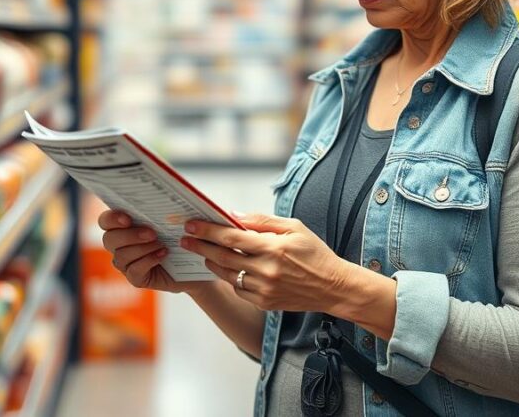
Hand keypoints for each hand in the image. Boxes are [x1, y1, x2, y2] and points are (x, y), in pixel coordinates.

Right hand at [98, 210, 211, 294]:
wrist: (193, 262)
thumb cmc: (179, 234)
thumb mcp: (171, 218)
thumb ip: (161, 207)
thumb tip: (162, 193)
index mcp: (122, 226)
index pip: (105, 221)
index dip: (112, 219)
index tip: (127, 218)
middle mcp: (119, 245)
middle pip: (109, 239)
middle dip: (130, 235)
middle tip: (152, 233)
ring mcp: (125, 263)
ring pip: (121, 256)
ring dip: (142, 249)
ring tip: (162, 244)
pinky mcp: (135, 278)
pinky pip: (133, 271)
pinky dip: (148, 261)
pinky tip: (163, 254)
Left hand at [180, 213, 357, 312]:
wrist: (333, 287)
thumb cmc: (315, 253)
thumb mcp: (294, 227)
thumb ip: (262, 221)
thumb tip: (234, 214)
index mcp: (273, 248)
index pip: (231, 237)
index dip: (208, 230)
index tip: (192, 224)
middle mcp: (266, 270)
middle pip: (223, 256)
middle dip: (200, 246)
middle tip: (186, 238)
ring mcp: (264, 289)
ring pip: (227, 274)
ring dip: (211, 262)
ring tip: (202, 252)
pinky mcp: (264, 303)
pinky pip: (238, 289)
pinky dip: (229, 277)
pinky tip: (224, 268)